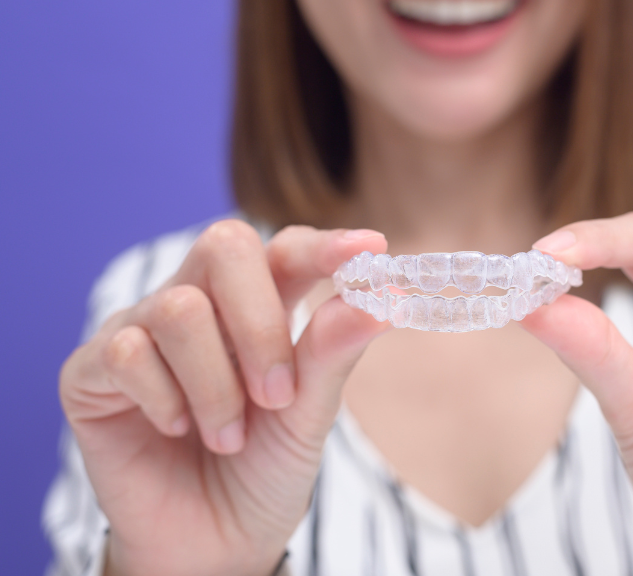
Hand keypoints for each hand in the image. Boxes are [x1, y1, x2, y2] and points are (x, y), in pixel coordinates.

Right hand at [60, 220, 389, 575]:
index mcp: (260, 305)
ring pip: (179, 309)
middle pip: (225, 246)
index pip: (287, 250)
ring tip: (227, 437)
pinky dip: (165, 399)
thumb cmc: (264, 469)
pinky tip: (175, 428)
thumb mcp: (308, 416)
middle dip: (260, 323)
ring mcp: (142, 328)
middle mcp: (200, 303)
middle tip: (277, 395)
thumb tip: (381, 299)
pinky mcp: (93, 369)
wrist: (213, 544)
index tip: (369, 248)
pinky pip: (127, 352)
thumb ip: (332, 354)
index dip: (324, 246)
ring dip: (216, 386)